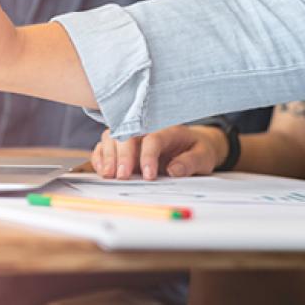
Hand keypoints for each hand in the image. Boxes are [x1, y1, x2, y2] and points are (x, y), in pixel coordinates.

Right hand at [90, 124, 227, 179]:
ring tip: (108, 174)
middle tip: (122, 175)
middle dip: (123, 155)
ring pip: (113, 136)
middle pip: (127, 135)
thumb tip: (173, 170)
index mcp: (168, 130)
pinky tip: (102, 168)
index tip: (148, 175)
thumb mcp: (203, 156)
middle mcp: (146, 129)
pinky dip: (101, 155)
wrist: (195, 144)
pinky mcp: (126, 145)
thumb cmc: (198, 150)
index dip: (148, 156)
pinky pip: (106, 145)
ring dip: (108, 155)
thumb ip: (190, 163)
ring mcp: (134, 136)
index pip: (153, 138)